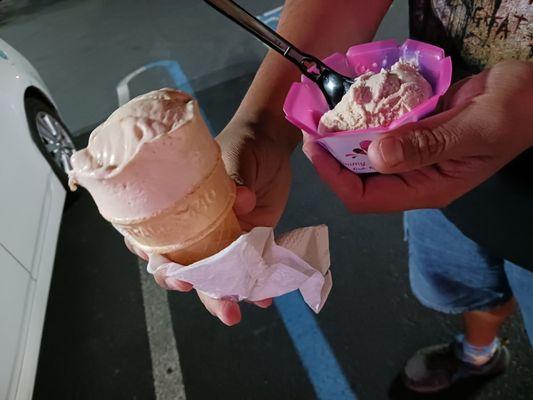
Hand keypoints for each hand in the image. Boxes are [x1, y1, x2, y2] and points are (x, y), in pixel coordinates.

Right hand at [124, 117, 296, 324]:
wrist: (272, 142)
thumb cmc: (242, 143)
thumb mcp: (234, 156)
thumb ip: (235, 179)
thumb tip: (243, 200)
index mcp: (179, 210)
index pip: (156, 239)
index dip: (158, 261)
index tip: (173, 272)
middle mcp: (197, 230)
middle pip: (186, 266)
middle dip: (194, 288)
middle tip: (209, 300)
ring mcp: (224, 239)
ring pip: (217, 275)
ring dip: (224, 297)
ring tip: (233, 314)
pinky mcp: (250, 242)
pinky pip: (250, 269)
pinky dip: (257, 286)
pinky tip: (264, 298)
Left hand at [303, 60, 532, 212]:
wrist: (530, 93)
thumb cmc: (514, 113)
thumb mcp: (474, 129)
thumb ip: (427, 144)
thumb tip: (376, 155)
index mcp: (426, 189)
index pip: (366, 198)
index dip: (335, 177)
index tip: (316, 147)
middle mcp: (412, 178)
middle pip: (358, 178)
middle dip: (331, 156)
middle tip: (314, 125)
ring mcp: (411, 156)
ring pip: (364, 155)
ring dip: (343, 137)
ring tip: (323, 113)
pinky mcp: (412, 135)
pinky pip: (378, 134)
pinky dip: (362, 121)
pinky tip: (350, 104)